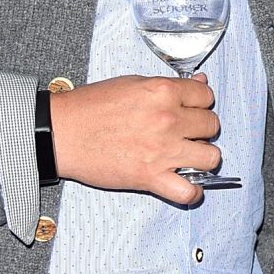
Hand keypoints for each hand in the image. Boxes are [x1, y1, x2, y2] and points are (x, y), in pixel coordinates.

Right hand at [50, 73, 221, 204]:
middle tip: (186, 132)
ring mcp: (162, 150)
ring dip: (203, 156)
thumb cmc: (91, 107)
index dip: (200, 102)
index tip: (191, 108)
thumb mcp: (133, 83)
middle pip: (212, 125)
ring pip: (212, 157)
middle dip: (201, 128)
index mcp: (163, 91)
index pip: (206, 95)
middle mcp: (168, 119)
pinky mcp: (151, 177)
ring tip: (189, 155)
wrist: (61, 133)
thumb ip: (169, 86)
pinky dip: (192, 192)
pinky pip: (188, 192)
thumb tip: (200, 81)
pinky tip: (186, 184)